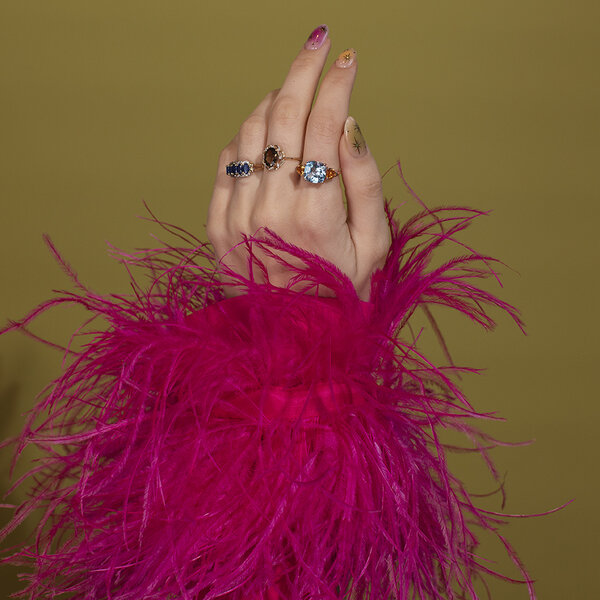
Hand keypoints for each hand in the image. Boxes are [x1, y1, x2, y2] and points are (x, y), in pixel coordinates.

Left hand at [206, 25, 389, 300]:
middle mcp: (270, 211)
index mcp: (316, 216)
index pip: (324, 126)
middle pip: (282, 115)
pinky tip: (265, 133)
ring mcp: (237, 217)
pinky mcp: (217, 226)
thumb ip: (364, 182)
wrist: (292, 339)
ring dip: (273, 100)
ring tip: (294, 92)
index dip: (337, 85)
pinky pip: (227, 163)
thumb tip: (350, 125)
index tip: (349, 59)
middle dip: (303, 70)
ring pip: (250, 132)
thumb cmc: (340, 291)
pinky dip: (246, 137)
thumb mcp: (373, 244)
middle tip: (318, 42)